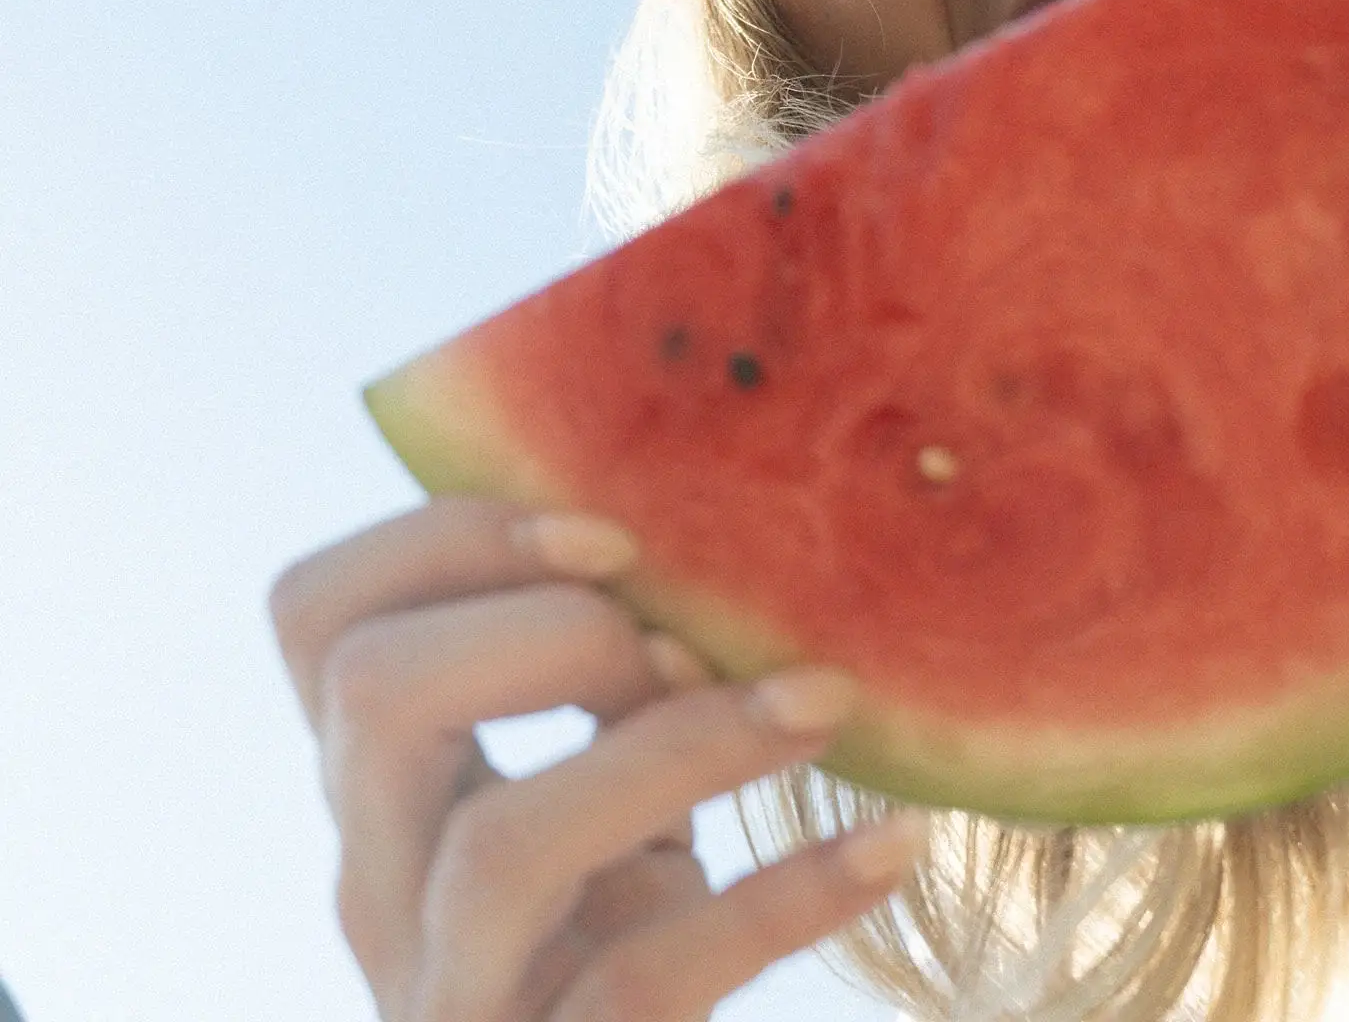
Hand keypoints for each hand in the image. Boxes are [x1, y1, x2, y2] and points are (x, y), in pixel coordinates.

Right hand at [269, 497, 927, 1019]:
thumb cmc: (614, 926)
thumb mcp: (589, 792)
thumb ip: (603, 676)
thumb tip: (725, 517)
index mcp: (380, 786)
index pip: (317, 614)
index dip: (445, 537)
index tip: (610, 533)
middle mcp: (381, 887)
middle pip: (374, 696)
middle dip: (549, 630)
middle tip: (690, 641)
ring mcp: (454, 996)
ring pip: (499, 848)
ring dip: (677, 748)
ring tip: (815, 706)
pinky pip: (641, 979)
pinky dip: (780, 900)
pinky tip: (889, 841)